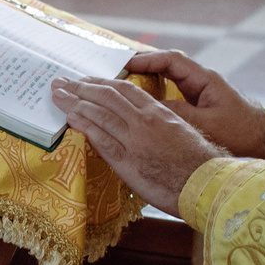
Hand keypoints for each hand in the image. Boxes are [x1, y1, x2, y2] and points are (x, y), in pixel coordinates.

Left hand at [52, 76, 227, 213]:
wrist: (207, 184)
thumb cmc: (201, 164)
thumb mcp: (184, 134)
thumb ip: (163, 125)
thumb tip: (151, 128)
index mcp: (160, 112)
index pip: (124, 90)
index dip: (102, 83)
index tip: (87, 80)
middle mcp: (144, 121)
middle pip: (106, 96)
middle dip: (81, 87)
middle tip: (62, 81)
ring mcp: (134, 140)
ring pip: (98, 113)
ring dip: (74, 102)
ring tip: (57, 94)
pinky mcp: (127, 161)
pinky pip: (99, 138)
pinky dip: (82, 125)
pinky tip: (68, 118)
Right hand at [125, 49, 264, 161]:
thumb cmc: (242, 133)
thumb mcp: (206, 125)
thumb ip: (177, 115)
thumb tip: (146, 110)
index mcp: (204, 79)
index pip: (170, 60)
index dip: (145, 60)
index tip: (123, 65)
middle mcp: (200, 81)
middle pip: (165, 66)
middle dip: (140, 68)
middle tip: (114, 74)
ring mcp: (199, 93)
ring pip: (166, 81)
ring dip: (145, 82)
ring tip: (120, 87)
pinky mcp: (199, 106)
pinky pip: (171, 95)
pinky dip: (154, 97)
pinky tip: (139, 106)